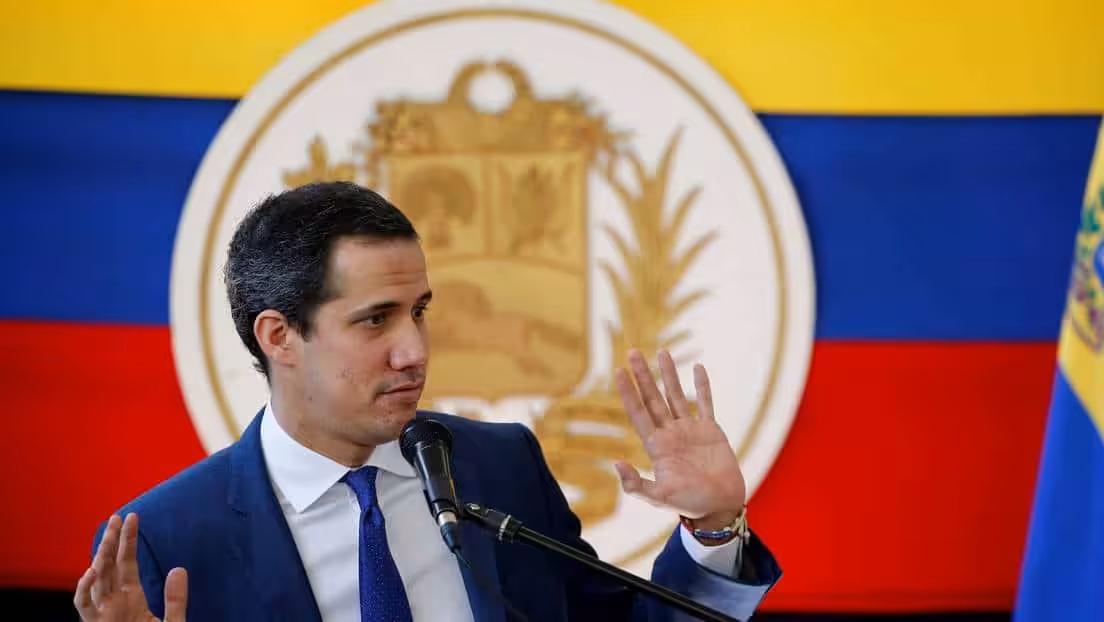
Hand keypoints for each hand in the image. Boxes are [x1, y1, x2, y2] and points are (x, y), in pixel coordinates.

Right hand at [74, 513, 187, 621]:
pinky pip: (84, 605)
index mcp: (131, 599)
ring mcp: (103, 614)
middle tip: (116, 517)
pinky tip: (92, 571)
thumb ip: (175, 600)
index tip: (132, 518)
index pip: (127, 563)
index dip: (128, 541)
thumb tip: (179, 569)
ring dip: (101, 557)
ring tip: (109, 536)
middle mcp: (114, 602)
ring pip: (97, 579)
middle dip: (111, 541)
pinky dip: (84, 589)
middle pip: (109, 565)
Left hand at [613, 349, 746, 526]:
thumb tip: (616, 464)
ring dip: (669, 374)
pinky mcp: (711, 430)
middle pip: (653, 397)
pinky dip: (702, 386)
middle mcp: (670, 433)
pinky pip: (705, 402)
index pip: (638, 412)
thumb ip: (636, 484)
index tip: (618, 371)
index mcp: (656, 445)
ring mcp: (690, 430)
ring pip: (676, 395)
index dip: (628, 392)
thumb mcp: (659, 497)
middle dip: (643, 375)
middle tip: (632, 352)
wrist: (720, 506)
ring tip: (662, 351)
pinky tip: (697, 367)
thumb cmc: (690, 504)